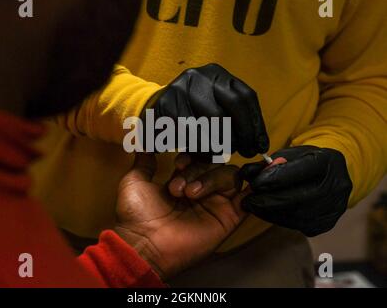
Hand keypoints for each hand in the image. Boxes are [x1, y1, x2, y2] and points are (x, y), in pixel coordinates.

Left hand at [115, 153, 245, 279]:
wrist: (145, 242)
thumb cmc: (137, 214)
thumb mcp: (135, 181)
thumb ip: (144, 161)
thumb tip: (144, 144)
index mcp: (183, 181)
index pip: (199, 157)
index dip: (192, 155)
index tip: (178, 162)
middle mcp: (202, 190)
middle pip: (214, 164)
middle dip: (197, 169)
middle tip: (178, 187)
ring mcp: (216, 204)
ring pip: (230, 175)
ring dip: (210, 179)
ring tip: (190, 194)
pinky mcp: (229, 217)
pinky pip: (248, 198)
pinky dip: (252, 187)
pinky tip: (242, 182)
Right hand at [146, 63, 268, 157]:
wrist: (152, 110)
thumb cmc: (191, 113)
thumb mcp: (214, 106)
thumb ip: (235, 118)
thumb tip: (260, 143)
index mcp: (216, 74)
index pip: (245, 96)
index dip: (255, 123)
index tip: (260, 145)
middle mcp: (199, 77)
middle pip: (232, 107)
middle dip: (243, 134)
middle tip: (246, 152)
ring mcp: (181, 90)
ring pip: (213, 122)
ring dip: (221, 143)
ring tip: (220, 152)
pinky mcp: (167, 108)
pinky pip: (193, 134)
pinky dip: (201, 148)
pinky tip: (202, 152)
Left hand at [240, 146, 352, 236]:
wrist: (331, 175)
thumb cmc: (304, 162)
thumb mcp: (287, 155)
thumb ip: (266, 164)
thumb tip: (246, 173)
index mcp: (327, 161)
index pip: (298, 172)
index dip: (273, 179)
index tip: (254, 184)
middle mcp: (335, 185)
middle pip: (297, 198)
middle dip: (267, 201)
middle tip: (247, 202)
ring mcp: (334, 207)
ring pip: (296, 215)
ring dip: (270, 213)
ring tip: (253, 207)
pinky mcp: (327, 223)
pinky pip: (298, 225)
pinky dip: (279, 219)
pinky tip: (267, 213)